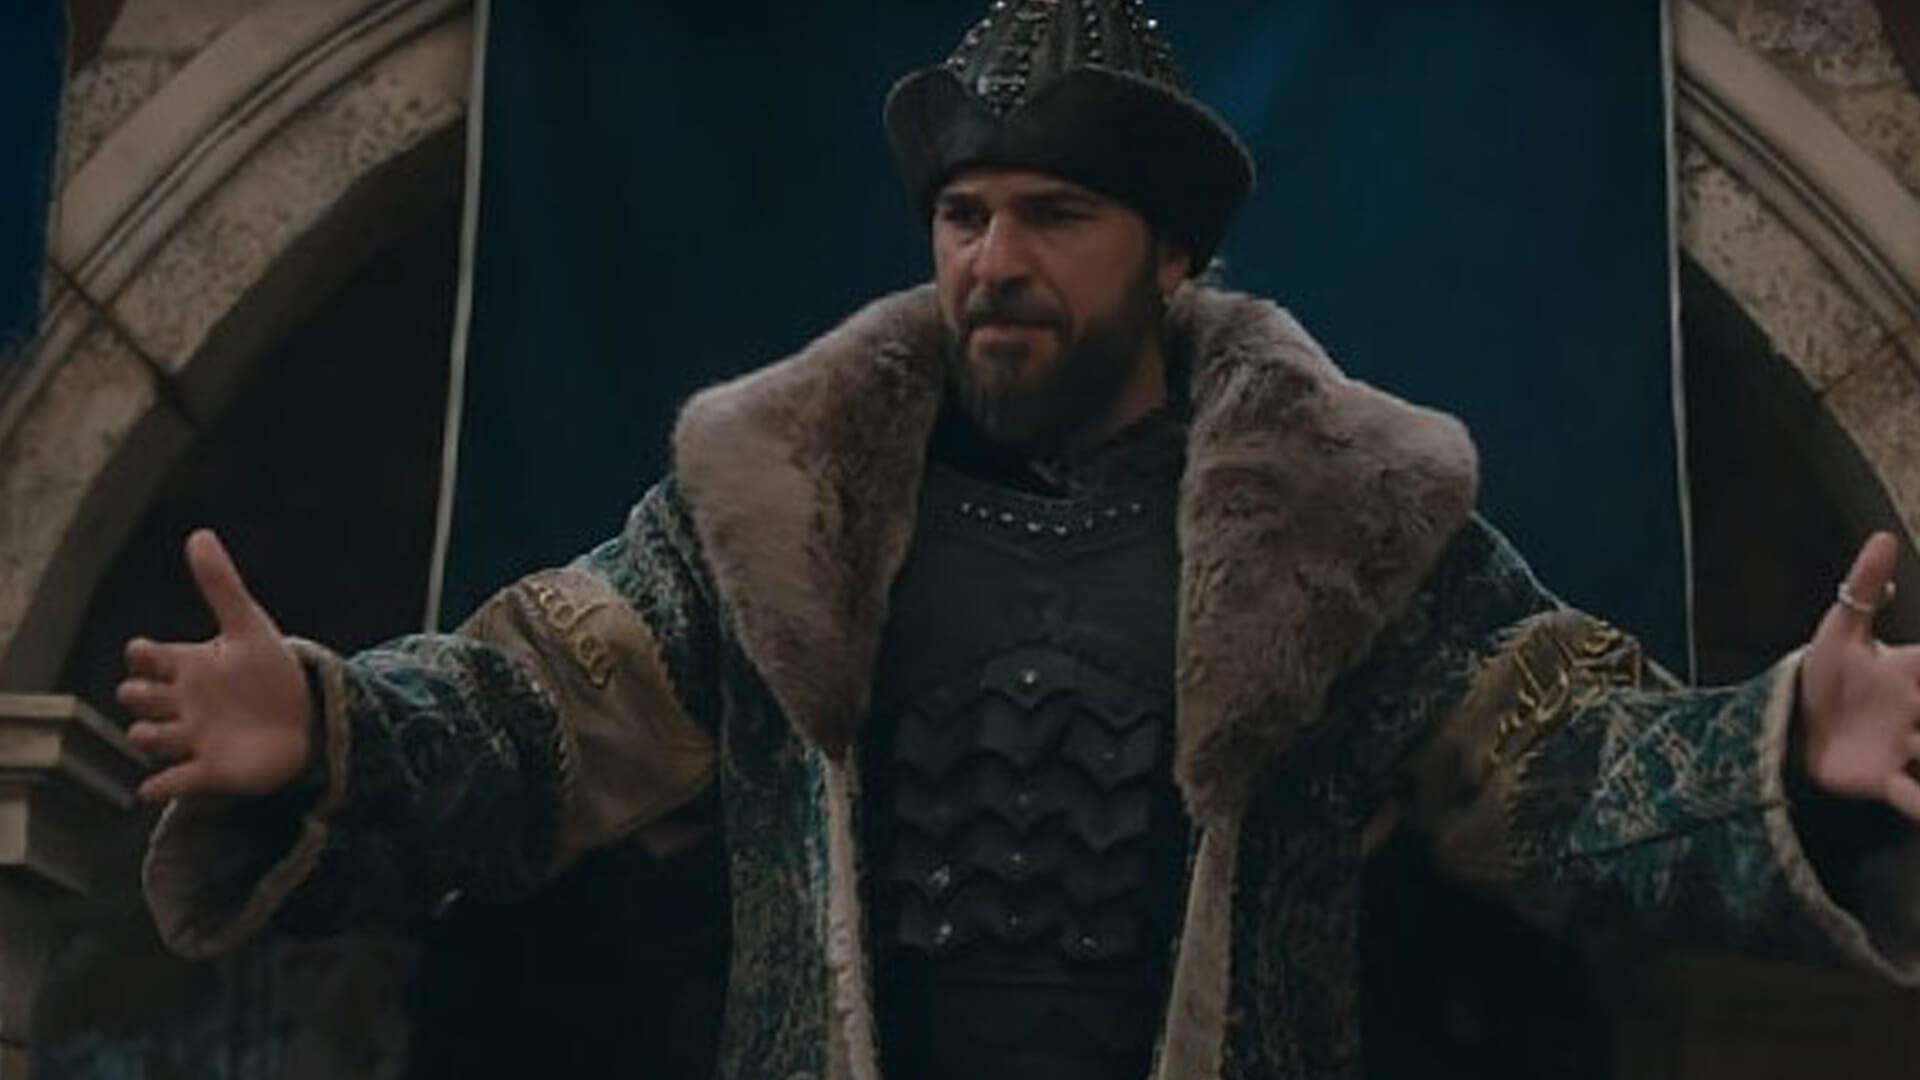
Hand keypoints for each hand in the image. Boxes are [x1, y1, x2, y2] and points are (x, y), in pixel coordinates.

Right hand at [118, 530, 311, 803]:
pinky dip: (160, 788)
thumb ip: (222, 585)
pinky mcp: (210, 770)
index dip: (142, 655)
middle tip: (144, 691)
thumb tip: (199, 535)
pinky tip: (150, 790)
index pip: (147, 657)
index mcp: (189, 666)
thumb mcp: (250, 626)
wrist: (310, 716)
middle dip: (136, 695)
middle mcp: (183, 703)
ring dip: (146, 737)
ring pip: (149, 738)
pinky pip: (175, 783)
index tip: (146, 651)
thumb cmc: (273, 672)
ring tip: (150, 733)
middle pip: (138, 697)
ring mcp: (193, 737)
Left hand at [1798, 531, 1919, 821]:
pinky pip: (1910, 795)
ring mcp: (1905, 746)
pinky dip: (1919, 805)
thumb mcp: (1840, 630)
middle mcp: (1916, 710)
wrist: (1792, 725)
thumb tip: (1884, 537)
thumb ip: (1863, 586)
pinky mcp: (1883, 778)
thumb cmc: (1825, 676)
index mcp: (1910, 671)